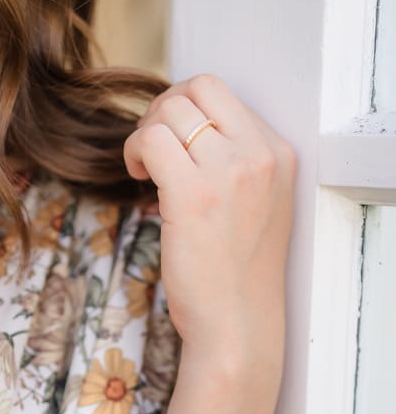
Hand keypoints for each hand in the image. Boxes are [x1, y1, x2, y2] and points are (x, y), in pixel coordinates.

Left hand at [123, 73, 294, 365]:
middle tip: (152, 152)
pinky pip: (150, 141)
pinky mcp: (194, 195)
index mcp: (279, 153)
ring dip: (145, 135)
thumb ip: (232, 162)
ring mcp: (229, 173)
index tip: (174, 145)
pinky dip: (134, 152)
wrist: (237, 324)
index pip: (221, 93)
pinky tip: (139, 180)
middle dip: (162, 112)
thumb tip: (178, 126)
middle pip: (195, 89)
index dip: (185, 109)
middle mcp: (260, 155)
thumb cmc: (236, 272)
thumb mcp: (254, 205)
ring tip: (145, 171)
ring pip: (169, 111)